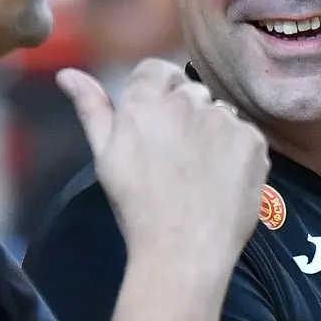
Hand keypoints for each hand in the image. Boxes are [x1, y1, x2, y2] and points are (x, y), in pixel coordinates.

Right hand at [61, 59, 265, 274]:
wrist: (183, 250)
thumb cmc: (137, 207)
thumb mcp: (105, 157)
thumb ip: (91, 109)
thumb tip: (68, 73)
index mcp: (145, 101)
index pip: (157, 70)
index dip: (157, 93)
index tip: (157, 124)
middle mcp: (187, 101)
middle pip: (190, 92)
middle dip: (185, 114)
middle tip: (178, 155)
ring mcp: (224, 120)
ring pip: (220, 113)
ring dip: (213, 132)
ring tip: (201, 172)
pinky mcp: (253, 141)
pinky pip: (245, 135)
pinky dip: (237, 153)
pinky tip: (223, 180)